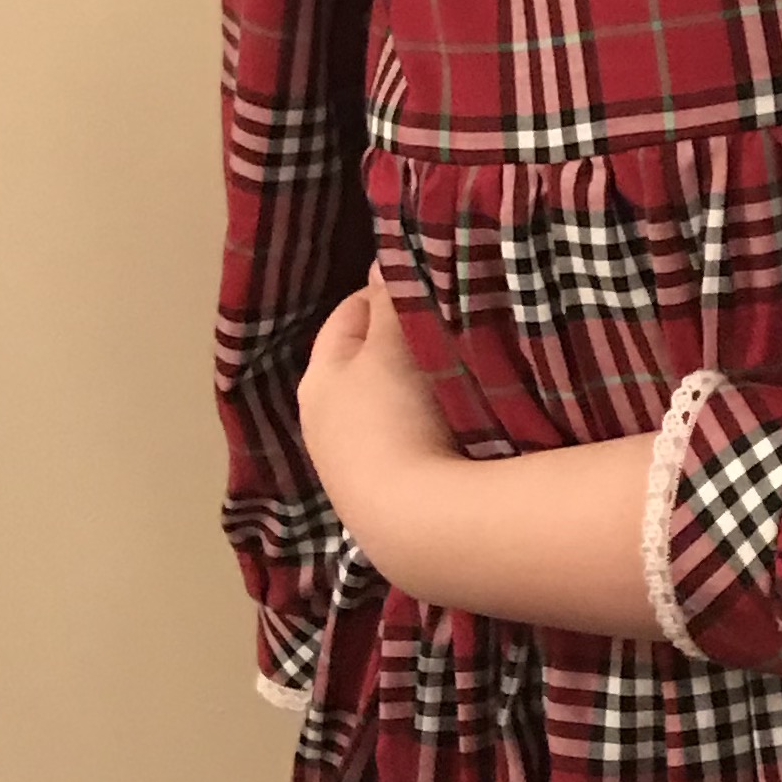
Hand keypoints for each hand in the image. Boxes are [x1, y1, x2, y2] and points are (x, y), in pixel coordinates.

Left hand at [298, 269, 466, 563]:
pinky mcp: (390, 504)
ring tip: (465, 374)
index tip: (427, 283)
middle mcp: (325, 428)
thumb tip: (382, 259)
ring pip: (394, 409)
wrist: (420, 522)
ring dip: (423, 391)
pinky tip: (464, 426)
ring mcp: (357, 473)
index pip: (347, 317)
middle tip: (452, 325)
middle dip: (405, 345)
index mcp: (317, 382)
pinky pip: (415, 444)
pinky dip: (434, 429)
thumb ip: (389, 297)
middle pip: (370, 367)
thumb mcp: (392, 343)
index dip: (385, 294)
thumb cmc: (397, 416)